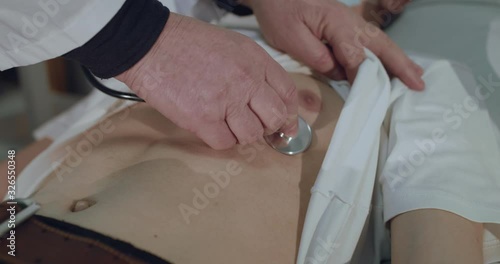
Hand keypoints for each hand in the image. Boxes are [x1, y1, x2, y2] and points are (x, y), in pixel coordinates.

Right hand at [116, 13, 297, 149]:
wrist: (150, 44)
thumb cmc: (186, 43)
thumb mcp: (232, 46)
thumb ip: (253, 70)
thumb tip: (265, 98)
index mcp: (255, 60)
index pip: (288, 94)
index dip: (288, 112)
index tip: (282, 121)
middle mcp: (246, 81)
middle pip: (276, 118)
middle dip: (268, 127)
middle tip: (254, 126)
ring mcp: (226, 101)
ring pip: (252, 135)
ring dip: (241, 134)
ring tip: (225, 123)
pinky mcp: (203, 119)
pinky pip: (225, 144)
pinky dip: (219, 140)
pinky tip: (209, 126)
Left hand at [242, 0, 423, 89]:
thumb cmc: (279, 12)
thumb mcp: (291, 37)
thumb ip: (316, 56)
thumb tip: (340, 72)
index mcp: (337, 23)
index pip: (356, 56)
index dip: (362, 78)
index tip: (366, 96)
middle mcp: (350, 21)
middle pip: (381, 45)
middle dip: (400, 65)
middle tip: (418, 84)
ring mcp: (350, 21)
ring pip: (379, 42)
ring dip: (398, 59)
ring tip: (415, 76)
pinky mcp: (345, 24)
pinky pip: (370, 40)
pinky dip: (385, 53)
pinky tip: (391, 63)